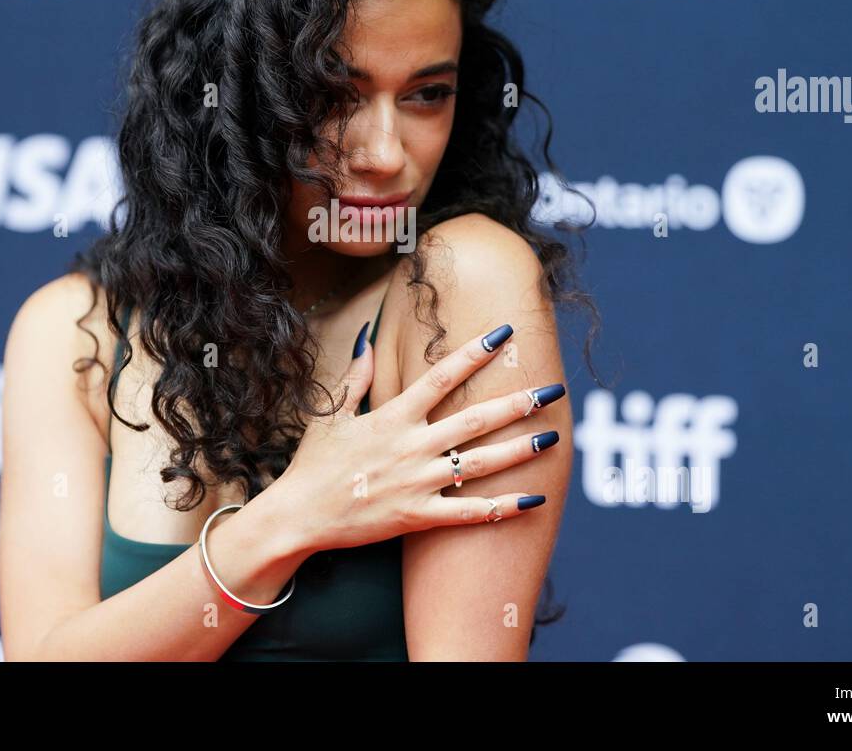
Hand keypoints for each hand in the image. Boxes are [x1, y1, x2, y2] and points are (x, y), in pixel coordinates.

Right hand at [276, 323, 564, 552]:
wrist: (298, 516)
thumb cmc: (314, 464)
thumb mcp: (331, 413)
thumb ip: (356, 375)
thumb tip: (368, 333)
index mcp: (392, 417)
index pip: (441, 377)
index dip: (474, 353)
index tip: (504, 333)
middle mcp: (411, 447)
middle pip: (474, 420)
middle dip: (517, 404)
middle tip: (552, 390)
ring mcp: (417, 483)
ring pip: (479, 465)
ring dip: (519, 450)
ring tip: (553, 438)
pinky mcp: (418, 517)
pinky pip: (468, 513)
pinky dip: (503, 508)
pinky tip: (533, 500)